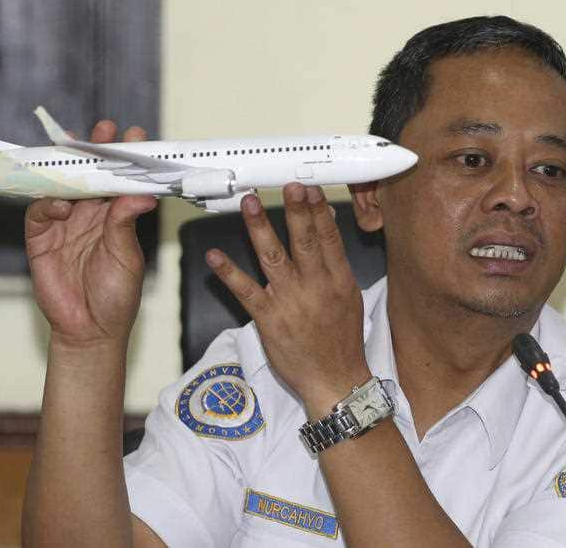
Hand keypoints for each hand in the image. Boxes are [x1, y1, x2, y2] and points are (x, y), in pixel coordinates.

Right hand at [25, 122, 156, 350]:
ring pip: (62, 187)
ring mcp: (64, 226)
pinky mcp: (41, 240)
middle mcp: (89, 216)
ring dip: (69, 169)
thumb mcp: (127, 257)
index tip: (137, 137)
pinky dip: (47, 204)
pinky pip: (39, 213)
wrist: (91, 330)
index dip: (125, 159)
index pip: (119, 180)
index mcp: (115, 217)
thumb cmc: (116, 296)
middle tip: (104, 130)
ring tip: (79, 153)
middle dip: (95, 151)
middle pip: (90, 176)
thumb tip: (142, 195)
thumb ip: (125, 224)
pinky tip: (60, 204)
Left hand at [206, 183, 370, 416]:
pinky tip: (215, 255)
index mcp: (338, 280)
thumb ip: (337, 266)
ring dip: (260, 228)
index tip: (310, 189)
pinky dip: (229, 272)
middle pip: (304, 241)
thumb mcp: (351, 298)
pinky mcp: (269, 318)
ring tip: (250, 204)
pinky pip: (245, 291)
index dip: (318, 210)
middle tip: (288, 186)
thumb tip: (327, 232)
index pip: (328, 238)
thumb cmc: (342, 341)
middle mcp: (315, 287)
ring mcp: (290, 301)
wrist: (334, 379)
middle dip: (296, 210)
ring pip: (273, 258)